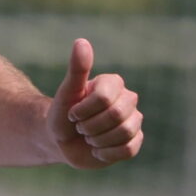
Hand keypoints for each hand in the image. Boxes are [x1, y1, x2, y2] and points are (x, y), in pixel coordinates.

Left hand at [48, 38, 144, 168]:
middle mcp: (128, 99)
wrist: (62, 141)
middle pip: (118, 116)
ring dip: (98, 140)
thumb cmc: (62, 114)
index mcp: (113, 83)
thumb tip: (81, 42)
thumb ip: (77, 68)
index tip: (72, 114)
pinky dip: (107, 153)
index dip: (84, 111)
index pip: (105, 98)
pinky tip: (98, 150)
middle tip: (81, 127)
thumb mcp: (66, 92)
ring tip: (90, 138)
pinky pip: (129, 149)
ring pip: (125, 133)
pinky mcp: (134, 141)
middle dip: (91, 126)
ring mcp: (133, 121)